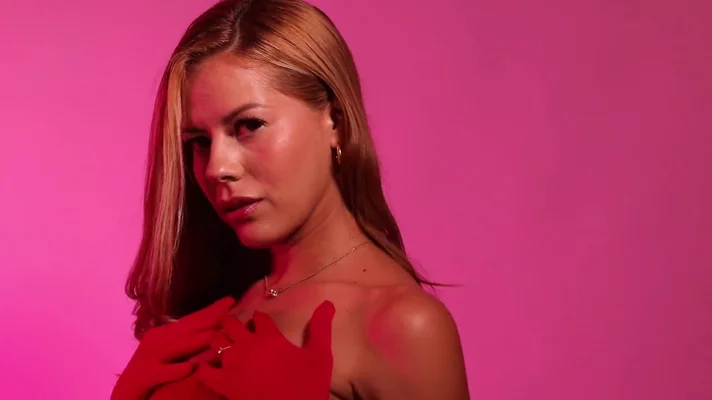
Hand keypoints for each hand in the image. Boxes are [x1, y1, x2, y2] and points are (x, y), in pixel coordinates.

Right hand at [111, 297, 235, 399]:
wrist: (126, 392)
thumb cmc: (153, 371)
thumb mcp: (171, 354)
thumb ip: (189, 344)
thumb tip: (214, 334)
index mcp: (165, 334)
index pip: (192, 320)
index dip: (211, 310)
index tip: (231, 300)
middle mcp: (157, 341)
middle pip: (187, 328)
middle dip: (209, 318)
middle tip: (229, 307)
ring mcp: (150, 357)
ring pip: (177, 348)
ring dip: (197, 341)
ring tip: (216, 336)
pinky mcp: (144, 375)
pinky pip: (162, 372)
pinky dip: (176, 370)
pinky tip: (191, 368)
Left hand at [196, 300, 335, 399]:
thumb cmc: (307, 385)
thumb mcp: (320, 355)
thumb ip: (321, 328)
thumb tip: (328, 303)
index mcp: (268, 336)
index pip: (258, 316)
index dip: (261, 319)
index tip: (264, 326)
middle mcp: (246, 345)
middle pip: (231, 323)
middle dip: (236, 324)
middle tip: (243, 333)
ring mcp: (231, 365)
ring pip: (216, 341)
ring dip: (221, 340)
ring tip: (229, 346)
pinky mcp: (223, 385)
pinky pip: (204, 370)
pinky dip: (206, 366)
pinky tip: (215, 368)